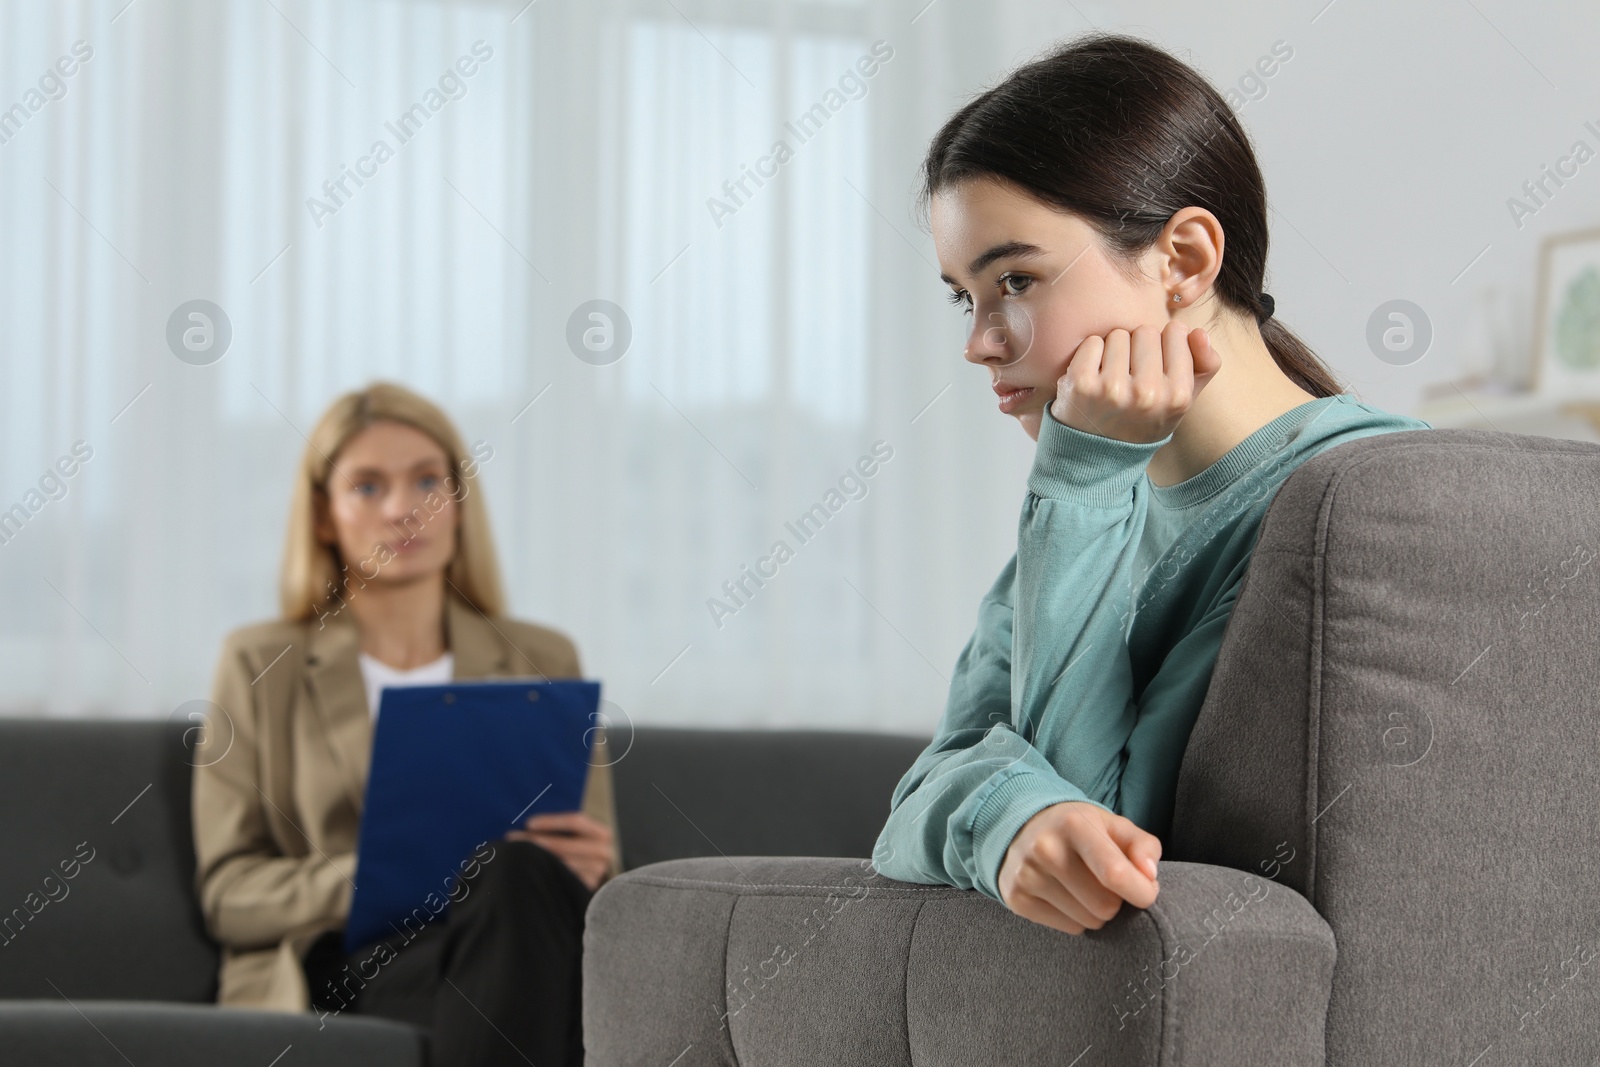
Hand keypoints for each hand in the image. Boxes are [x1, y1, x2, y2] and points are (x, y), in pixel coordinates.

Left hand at [505, 811, 614, 890]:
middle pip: (565, 844)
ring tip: (516, 855)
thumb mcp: (580, 837)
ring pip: (561, 862)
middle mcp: (604, 852)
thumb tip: (531, 823)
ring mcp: (597, 872)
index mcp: (603, 833)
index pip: (576, 822)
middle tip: (512, 838)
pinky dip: (544, 873)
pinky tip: (529, 870)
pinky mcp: (587, 887)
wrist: (596, 879)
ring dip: (536, 858)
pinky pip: (561, 878)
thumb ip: (564, 830)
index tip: (528, 823)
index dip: (551, 822)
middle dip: (536, 841)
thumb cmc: (580, 852)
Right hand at [997, 801, 1161, 934]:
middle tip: (1105, 884)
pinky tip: (1066, 896)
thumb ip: (1143, 846)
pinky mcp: (1016, 899)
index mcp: (1073, 824)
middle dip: (1115, 900)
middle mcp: (1045, 849)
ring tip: (1084, 888)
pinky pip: (1069, 929)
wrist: (1022, 828)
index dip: (1140, 891)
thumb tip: (1149, 876)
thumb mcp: (1114, 826)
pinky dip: (1076, 918)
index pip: (1114, 874)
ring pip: (1089, 922)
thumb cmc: (1080, 830)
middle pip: (1105, 906)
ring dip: (1095, 911)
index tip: (1146, 892)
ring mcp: (1027, 875)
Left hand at [1050, 322, 1219, 443]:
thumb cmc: (1144, 418)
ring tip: (1112, 377)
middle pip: (1145, 331)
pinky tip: (1093, 377)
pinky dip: (1090, 354)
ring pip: (1118, 335)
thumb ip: (1205, 364)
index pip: (1176, 331)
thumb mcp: (1182, 399)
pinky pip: (1092, 342)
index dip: (1165, 343)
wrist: (1097, 455)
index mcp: (1178, 395)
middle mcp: (1147, 393)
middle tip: (1131, 374)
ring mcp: (1112, 389)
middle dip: (1138, 347)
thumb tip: (1197, 331)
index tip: (1156, 363)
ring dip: (1113, 351)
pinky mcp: (1081, 384)